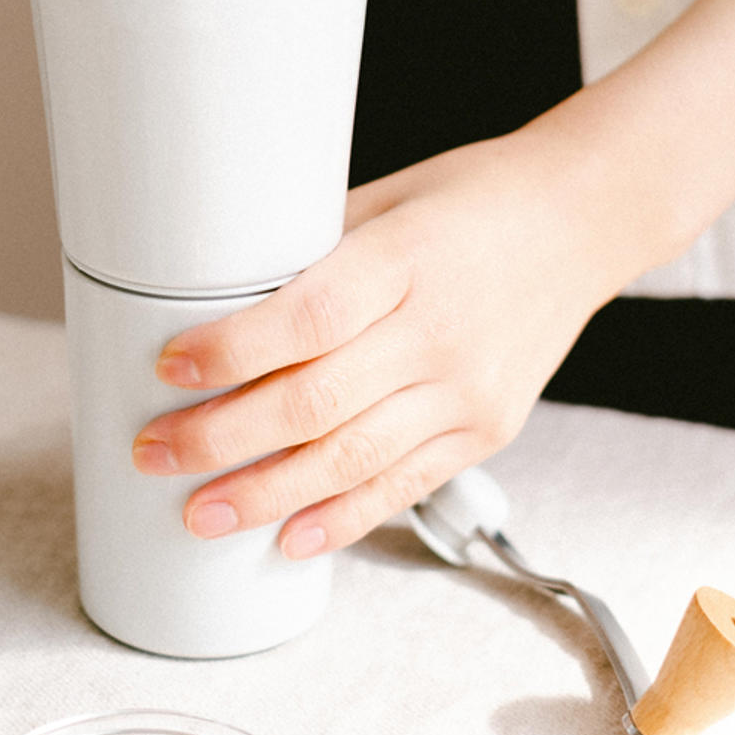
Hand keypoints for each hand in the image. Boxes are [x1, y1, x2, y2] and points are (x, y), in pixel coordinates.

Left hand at [132, 127, 627, 559]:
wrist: (579, 223)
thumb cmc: (473, 200)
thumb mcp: (387, 197)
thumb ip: (314, 251)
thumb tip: (227, 295)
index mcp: (406, 257)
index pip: (308, 317)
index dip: (232, 351)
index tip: (170, 368)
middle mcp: (440, 330)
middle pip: (315, 402)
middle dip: (222, 438)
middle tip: (155, 453)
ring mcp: (469, 389)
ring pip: (351, 458)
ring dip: (266, 494)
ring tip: (201, 512)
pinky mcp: (487, 428)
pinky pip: (405, 484)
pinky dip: (344, 517)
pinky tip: (289, 537)